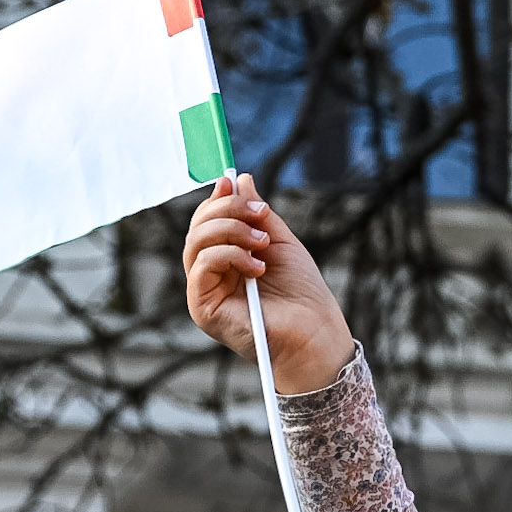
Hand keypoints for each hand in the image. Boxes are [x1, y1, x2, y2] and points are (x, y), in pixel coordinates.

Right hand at [182, 171, 352, 392]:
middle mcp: (210, 273)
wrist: (315, 332)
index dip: (217, 199)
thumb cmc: (302, 293)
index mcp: (226, 258)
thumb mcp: (279, 242)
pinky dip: (229, 256)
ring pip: (196, 242)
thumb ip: (257, 214)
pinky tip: (257, 267)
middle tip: (260, 215)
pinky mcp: (202, 306)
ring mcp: (203, 290)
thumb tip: (240, 179)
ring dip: (231, 231)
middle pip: (198, 227)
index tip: (231, 181)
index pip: (207, 221)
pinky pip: (201, 265)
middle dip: (227, 210)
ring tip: (262, 244)